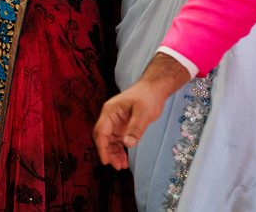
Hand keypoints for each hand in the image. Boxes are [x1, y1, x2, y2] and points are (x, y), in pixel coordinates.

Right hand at [94, 53, 189, 168]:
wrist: (154, 89)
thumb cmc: (147, 97)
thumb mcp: (143, 113)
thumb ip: (135, 129)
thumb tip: (127, 144)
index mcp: (110, 112)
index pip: (101, 131)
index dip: (102, 147)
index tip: (105, 160)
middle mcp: (110, 118)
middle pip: (103, 138)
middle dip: (108, 152)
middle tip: (117, 166)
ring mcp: (115, 122)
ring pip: (110, 141)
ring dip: (114, 153)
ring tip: (121, 166)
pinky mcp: (122, 126)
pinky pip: (118, 140)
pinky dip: (120, 149)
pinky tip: (124, 159)